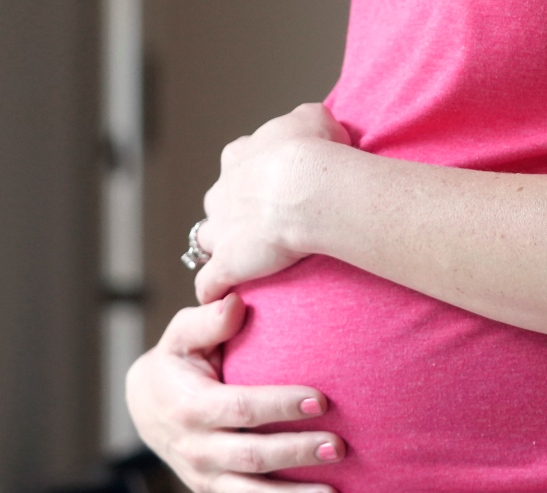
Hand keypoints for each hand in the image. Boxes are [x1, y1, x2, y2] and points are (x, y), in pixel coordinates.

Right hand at [126, 294, 345, 492]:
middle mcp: (196, 449)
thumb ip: (207, 320)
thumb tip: (236, 302)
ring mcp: (205, 479)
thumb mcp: (182, 336)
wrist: (147, 406)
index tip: (322, 400)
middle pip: (251, 457)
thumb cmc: (177, 364)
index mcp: (191, 406)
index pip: (240, 408)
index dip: (280, 406)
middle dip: (296, 454)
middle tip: (339, 447)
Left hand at [194, 103, 350, 303]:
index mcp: (239, 157)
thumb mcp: (315, 118)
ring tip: (245, 265)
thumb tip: (318, 125)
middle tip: (266, 225)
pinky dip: (215, 292)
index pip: (237, 165)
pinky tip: (227, 300)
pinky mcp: (227, 265)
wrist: (305, 186)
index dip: (254, 177)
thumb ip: (309, 121)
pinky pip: (210, 284)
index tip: (276, 185)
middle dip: (235, 214)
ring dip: (222, 251)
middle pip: (219, 204)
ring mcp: (221, 230)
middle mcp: (222, 192)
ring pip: (209, 242)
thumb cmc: (314, 151)